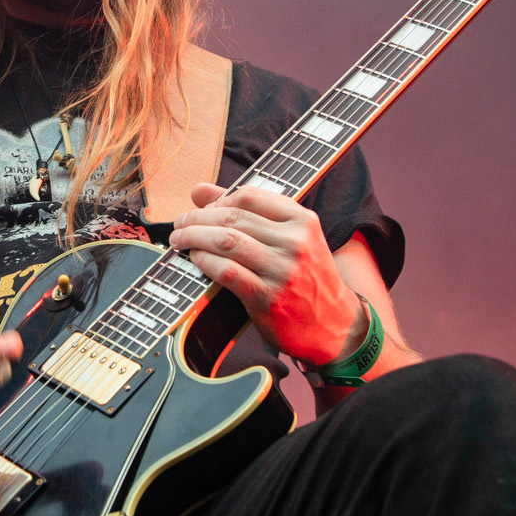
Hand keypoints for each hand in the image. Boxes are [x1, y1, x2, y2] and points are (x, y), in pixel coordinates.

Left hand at [169, 182, 363, 365]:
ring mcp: (282, 270)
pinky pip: (227, 272)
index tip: (202, 209)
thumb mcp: (290, 238)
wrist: (335, 325)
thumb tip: (197, 189)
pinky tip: (196, 260)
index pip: (249, 196)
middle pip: (233, 218)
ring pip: (226, 241)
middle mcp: (295, 242)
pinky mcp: (268, 298)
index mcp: (302, 220)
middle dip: (198, 218)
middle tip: (180, 224)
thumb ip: (247, 212)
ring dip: (194, 238)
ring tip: (180, 240)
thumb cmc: (305, 277)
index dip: (217, 200)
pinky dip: (204, 262)